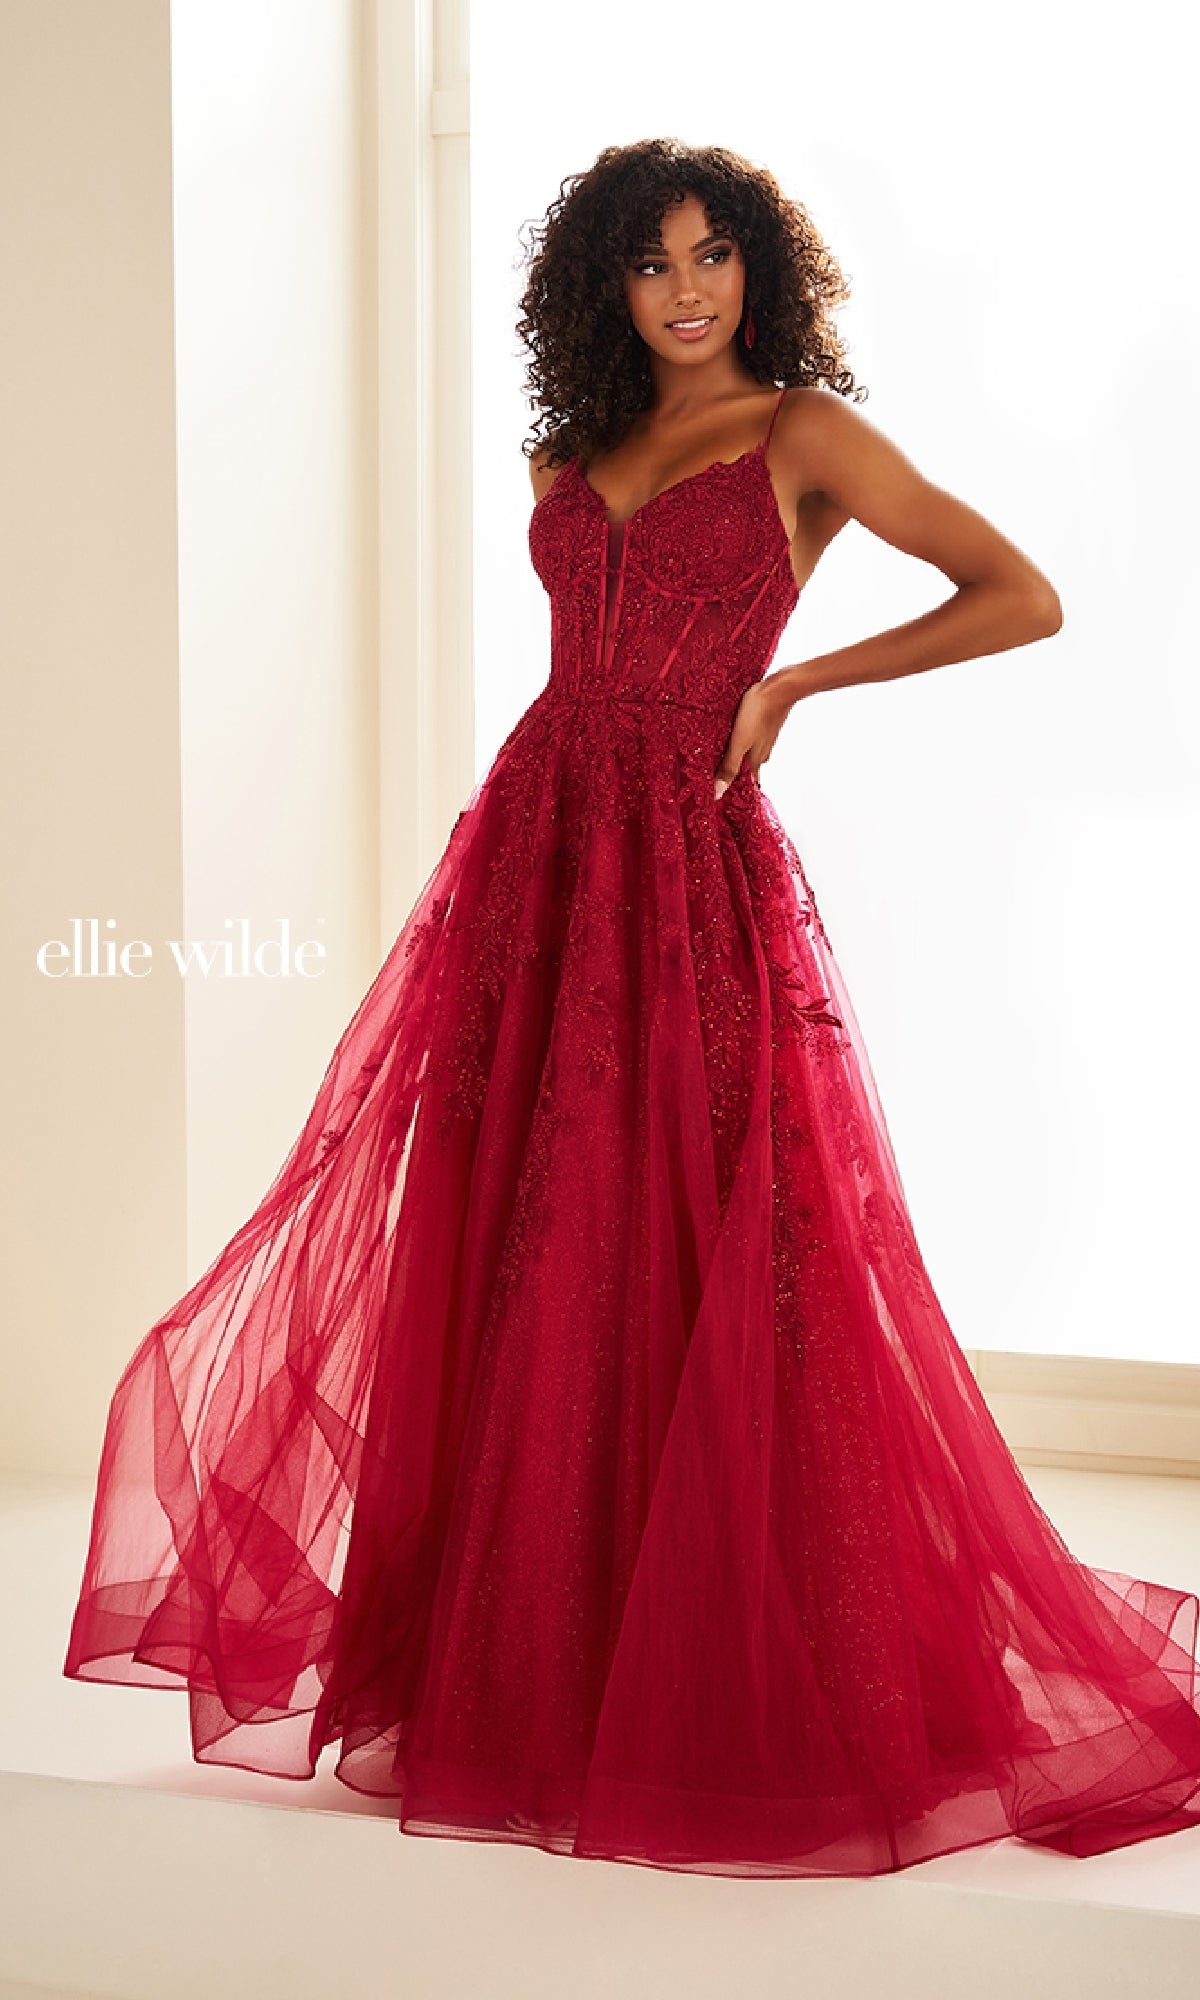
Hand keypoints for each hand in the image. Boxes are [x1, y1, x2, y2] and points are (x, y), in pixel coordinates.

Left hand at [713, 673, 795, 798]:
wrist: (780, 689)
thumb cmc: (758, 713)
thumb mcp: (739, 742)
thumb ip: (729, 767)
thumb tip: (718, 793)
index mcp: (756, 760)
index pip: (748, 784)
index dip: (737, 791)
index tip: (725, 799)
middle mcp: (762, 752)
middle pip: (748, 769)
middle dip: (736, 775)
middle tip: (720, 779)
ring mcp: (765, 739)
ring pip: (750, 754)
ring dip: (739, 758)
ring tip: (724, 759)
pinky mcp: (765, 725)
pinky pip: (752, 739)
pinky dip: (743, 743)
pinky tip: (736, 737)